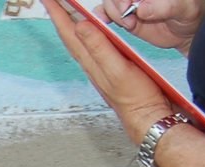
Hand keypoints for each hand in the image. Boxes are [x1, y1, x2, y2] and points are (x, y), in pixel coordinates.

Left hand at [44, 0, 177, 142]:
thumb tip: (80, 25)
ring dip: (69, 23)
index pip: (69, 31)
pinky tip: (87, 32)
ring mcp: (98, 67)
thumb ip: (99, 47)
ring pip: (78, 40)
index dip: (57, 13)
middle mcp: (90, 63)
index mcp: (91, 60)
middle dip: (59, 15)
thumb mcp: (118, 69)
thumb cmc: (135, 97)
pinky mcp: (108, 69)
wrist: (146, 117)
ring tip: (63, 10)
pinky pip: (89, 47)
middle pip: (69, 34)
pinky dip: (84, 34)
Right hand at [96, 0, 204, 52]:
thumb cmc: (190, 15)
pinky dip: (101, 17)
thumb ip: (166, 7)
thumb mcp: (185, 9)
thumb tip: (142, 8)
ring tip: (131, 24)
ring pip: (108, 3)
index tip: (128, 7)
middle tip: (129, 20)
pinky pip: (105, 13)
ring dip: (113, 15)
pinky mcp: (123, 15)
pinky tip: (104, 22)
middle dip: (117, 6)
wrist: (187, 31)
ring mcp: (129, 2)